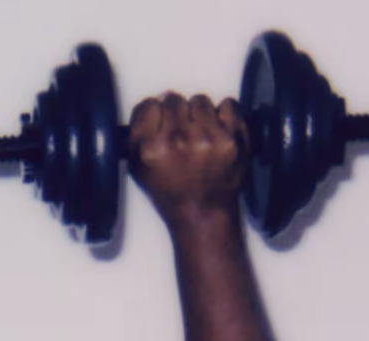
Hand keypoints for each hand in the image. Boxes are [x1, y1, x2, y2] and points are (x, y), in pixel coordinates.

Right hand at [129, 95, 247, 230]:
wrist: (203, 214)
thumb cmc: (173, 195)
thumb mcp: (139, 170)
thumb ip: (137, 135)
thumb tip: (148, 107)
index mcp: (151, 149)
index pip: (150, 105)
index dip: (156, 113)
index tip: (161, 122)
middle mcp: (178, 141)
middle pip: (174, 99)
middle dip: (177, 114)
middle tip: (182, 133)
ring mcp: (208, 138)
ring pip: (200, 100)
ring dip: (200, 114)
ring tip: (199, 136)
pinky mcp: (232, 138)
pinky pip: (228, 104)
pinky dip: (224, 115)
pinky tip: (217, 134)